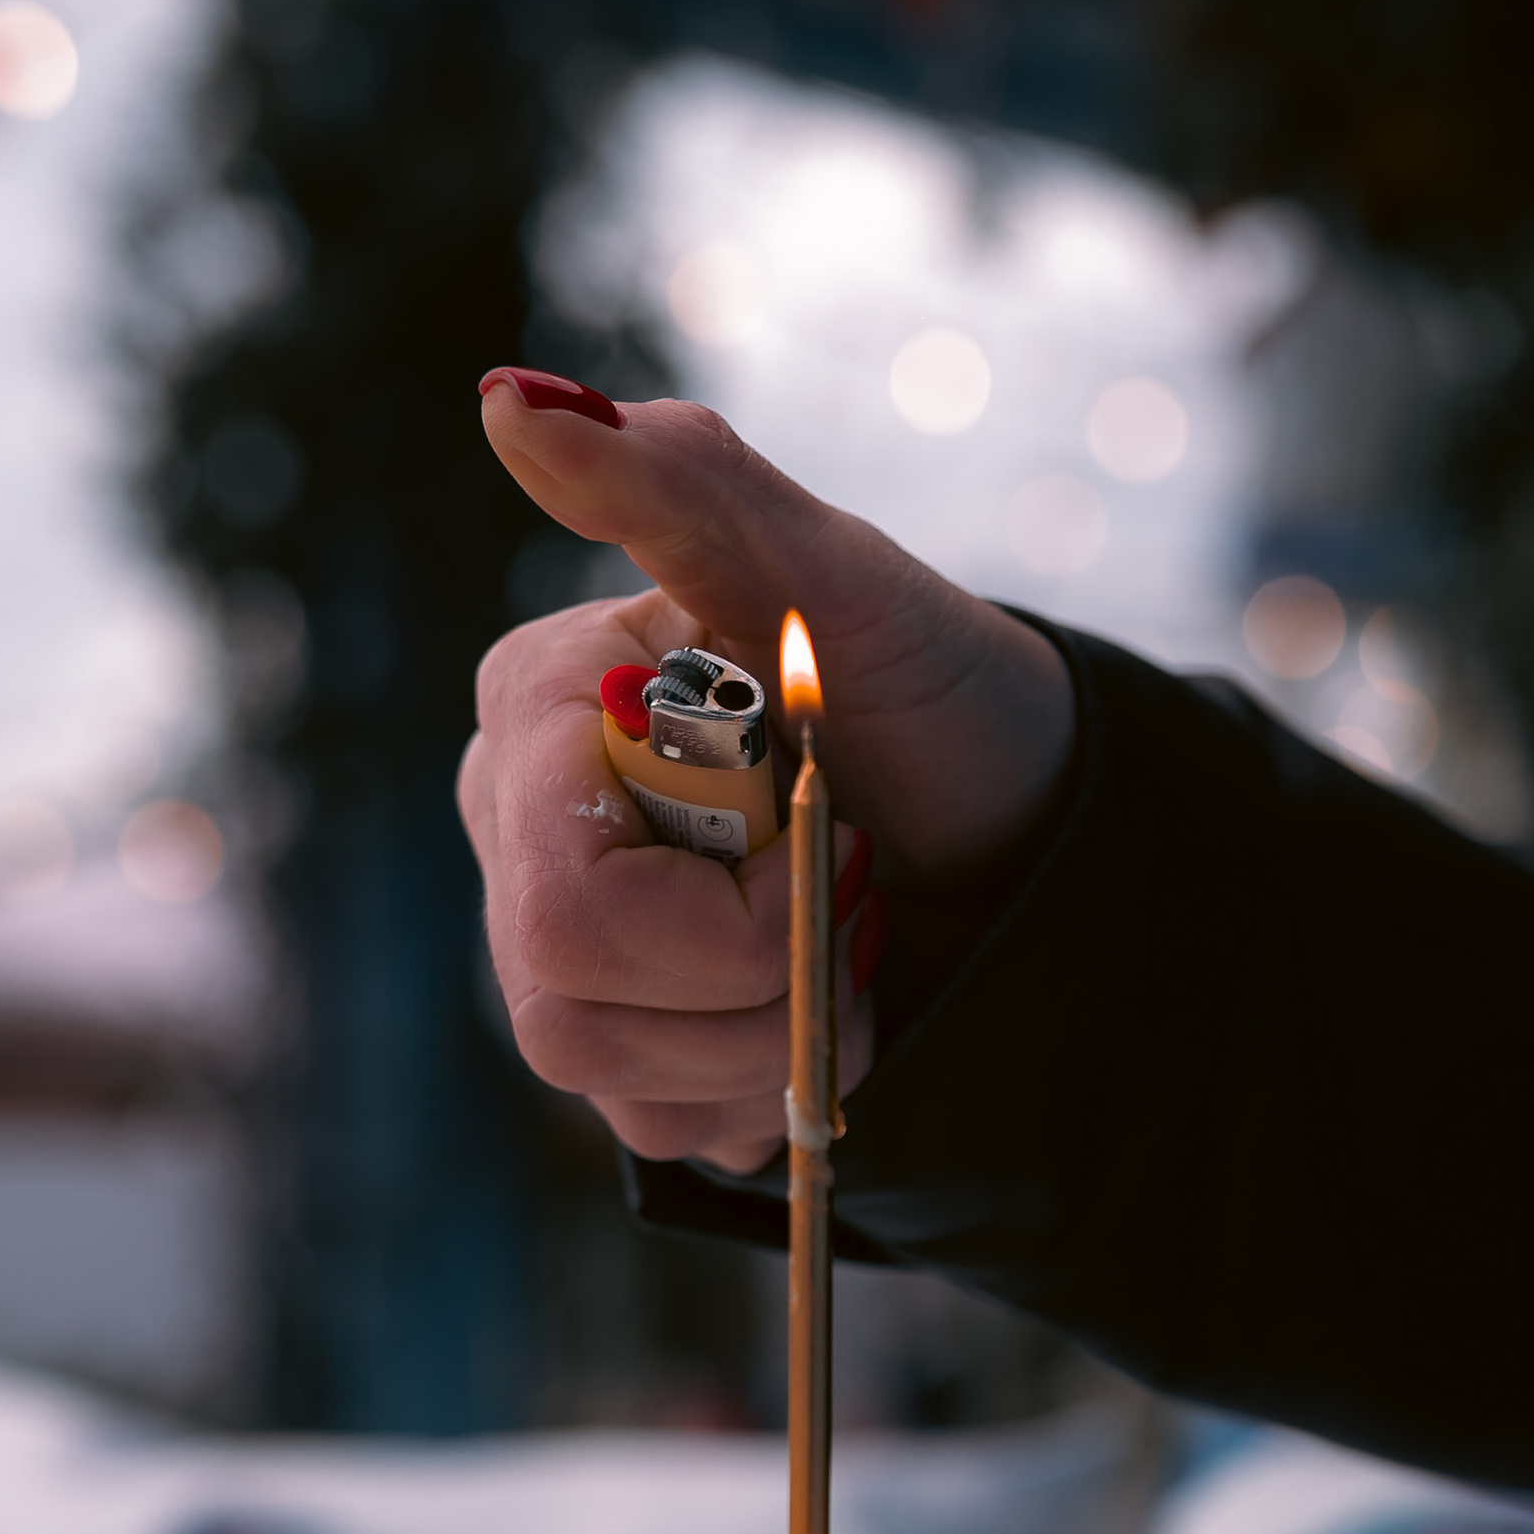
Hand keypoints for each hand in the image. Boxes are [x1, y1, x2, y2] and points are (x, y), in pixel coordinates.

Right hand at [458, 375, 1076, 1173]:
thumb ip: (683, 485)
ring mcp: (550, 945)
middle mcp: (515, 830)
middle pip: (568, 1008)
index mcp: (539, 713)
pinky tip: (809, 1006)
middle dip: (756, 984)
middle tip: (848, 904)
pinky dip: (767, 1086)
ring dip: (773, 1041)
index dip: (730, 913)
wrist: (1019, 820)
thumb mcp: (839, 578)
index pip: (568, 899)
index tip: (832, 831)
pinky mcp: (616, 1042)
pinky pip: (659, 1129)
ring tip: (840, 948)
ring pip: (612, 1085)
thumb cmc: (932, 687)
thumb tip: (513, 404)